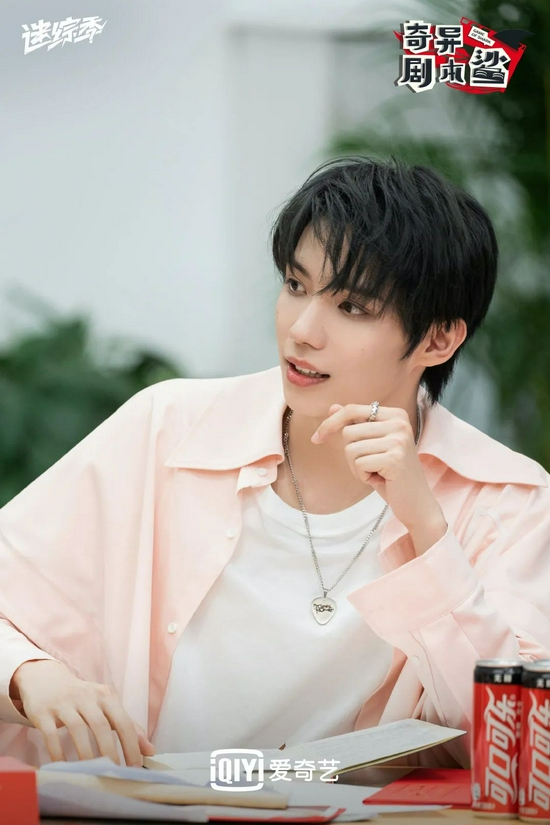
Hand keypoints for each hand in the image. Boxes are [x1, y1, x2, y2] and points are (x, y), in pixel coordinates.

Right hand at [11, 659, 155, 765]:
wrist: (45, 679)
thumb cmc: (82, 698)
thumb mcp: (106, 705)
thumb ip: (128, 725)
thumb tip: (150, 750)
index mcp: (106, 695)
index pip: (123, 721)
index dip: (131, 745)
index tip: (135, 767)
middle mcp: (86, 696)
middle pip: (101, 725)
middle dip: (110, 752)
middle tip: (114, 774)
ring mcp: (64, 703)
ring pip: (77, 729)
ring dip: (86, 754)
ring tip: (92, 773)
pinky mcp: (43, 712)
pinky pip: (51, 734)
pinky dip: (58, 753)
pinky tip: (63, 768)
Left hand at [311, 402, 446, 545]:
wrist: (415, 502)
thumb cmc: (390, 473)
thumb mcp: (371, 446)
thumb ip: (355, 425)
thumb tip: (332, 407)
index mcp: (395, 414)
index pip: (351, 410)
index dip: (330, 423)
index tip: (316, 438)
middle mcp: (399, 422)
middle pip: (348, 431)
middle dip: (351, 454)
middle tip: (371, 465)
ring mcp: (398, 439)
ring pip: (351, 449)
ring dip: (357, 467)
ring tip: (376, 473)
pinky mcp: (394, 457)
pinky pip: (358, 463)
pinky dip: (363, 476)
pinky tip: (380, 479)